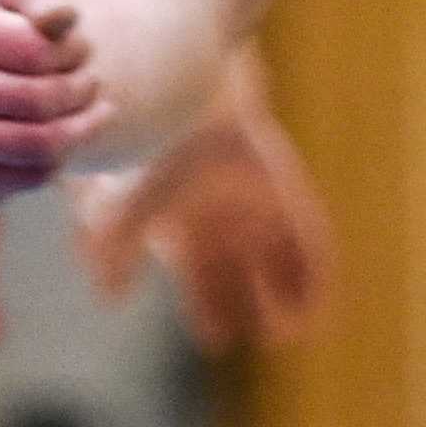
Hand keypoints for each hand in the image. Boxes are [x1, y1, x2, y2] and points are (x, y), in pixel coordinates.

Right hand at [0, 0, 105, 210]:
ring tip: (90, 109)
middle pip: (35, 100)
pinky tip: (63, 138)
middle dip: (80, 90)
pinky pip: (29, 177)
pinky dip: (59, 159)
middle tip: (89, 82)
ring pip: (35, 144)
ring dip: (79, 127)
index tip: (80, 48)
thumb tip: (59, 20)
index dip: (75, 51)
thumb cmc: (9, 30)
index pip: (34, 52)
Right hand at [72, 58, 331, 347]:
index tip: (216, 340)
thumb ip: (109, 246)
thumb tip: (108, 298)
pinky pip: (303, 232)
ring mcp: (253, 199)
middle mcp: (219, 215)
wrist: (183, 87)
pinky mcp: (279, 184)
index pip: (197, 275)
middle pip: (236, 271)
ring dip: (288, 292)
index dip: (207, 308)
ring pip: (275, 255)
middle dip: (243, 306)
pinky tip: (317, 297)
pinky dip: (310, 268)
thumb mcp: (121, 197)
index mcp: (180, 222)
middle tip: (261, 340)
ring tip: (293, 332)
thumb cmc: (147, 141)